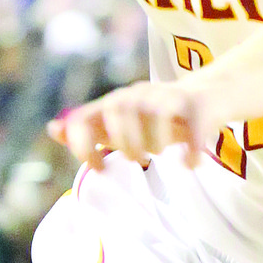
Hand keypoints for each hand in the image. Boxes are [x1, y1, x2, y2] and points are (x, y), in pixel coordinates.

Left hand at [49, 78, 213, 167]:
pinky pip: (192, 128)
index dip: (84, 144)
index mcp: (116, 103)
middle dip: (125, 141)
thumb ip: (90, 128)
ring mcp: (168, 97)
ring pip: (155, 116)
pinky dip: (189, 152)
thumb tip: (53, 129)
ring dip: (155, 142)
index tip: (97, 167)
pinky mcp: (197, 106)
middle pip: (119, 111)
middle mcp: (139, 95)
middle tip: (137, 158)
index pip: (85, 118)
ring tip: (159, 153)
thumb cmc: (157, 117)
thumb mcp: (121, 122)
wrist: (208, 95)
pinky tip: (189, 164)